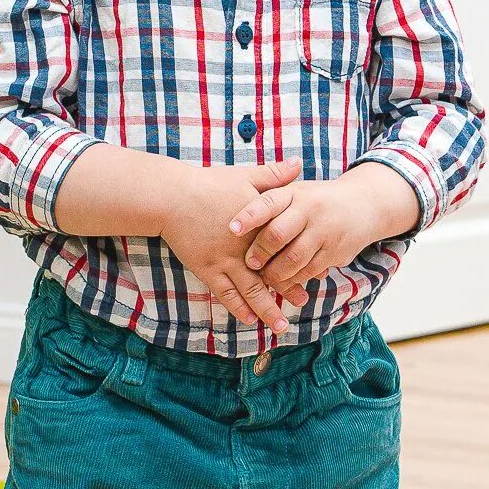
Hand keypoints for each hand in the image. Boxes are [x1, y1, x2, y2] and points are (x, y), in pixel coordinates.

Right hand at [161, 159, 302, 328]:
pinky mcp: (207, 269)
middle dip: (288, 290)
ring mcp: (224, 261)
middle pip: (271, 274)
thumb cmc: (209, 185)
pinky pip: (225, 294)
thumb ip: (274, 174)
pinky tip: (250, 319)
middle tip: (303, 302)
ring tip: (280, 325)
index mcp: (257, 226)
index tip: (317, 270)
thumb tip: (299, 163)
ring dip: (266, 309)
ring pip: (250, 291)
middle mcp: (243, 248)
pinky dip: (239, 308)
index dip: (301, 260)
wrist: (172, 198)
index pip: (285, 247)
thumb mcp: (245, 176)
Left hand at [227, 165, 418, 292]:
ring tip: (264, 276)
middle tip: (249, 262)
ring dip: (274, 272)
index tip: (232, 229)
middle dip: (260, 252)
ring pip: (293, 259)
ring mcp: (324, 232)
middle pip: (278, 234)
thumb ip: (268, 198)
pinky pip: (308, 271)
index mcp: (295, 193)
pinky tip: (283, 281)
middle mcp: (310, 210)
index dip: (249, 216)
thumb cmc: (316, 201)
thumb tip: (234, 217)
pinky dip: (293, 279)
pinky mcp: (334, 252)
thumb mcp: (296, 191)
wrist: (364, 205)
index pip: (269, 202)